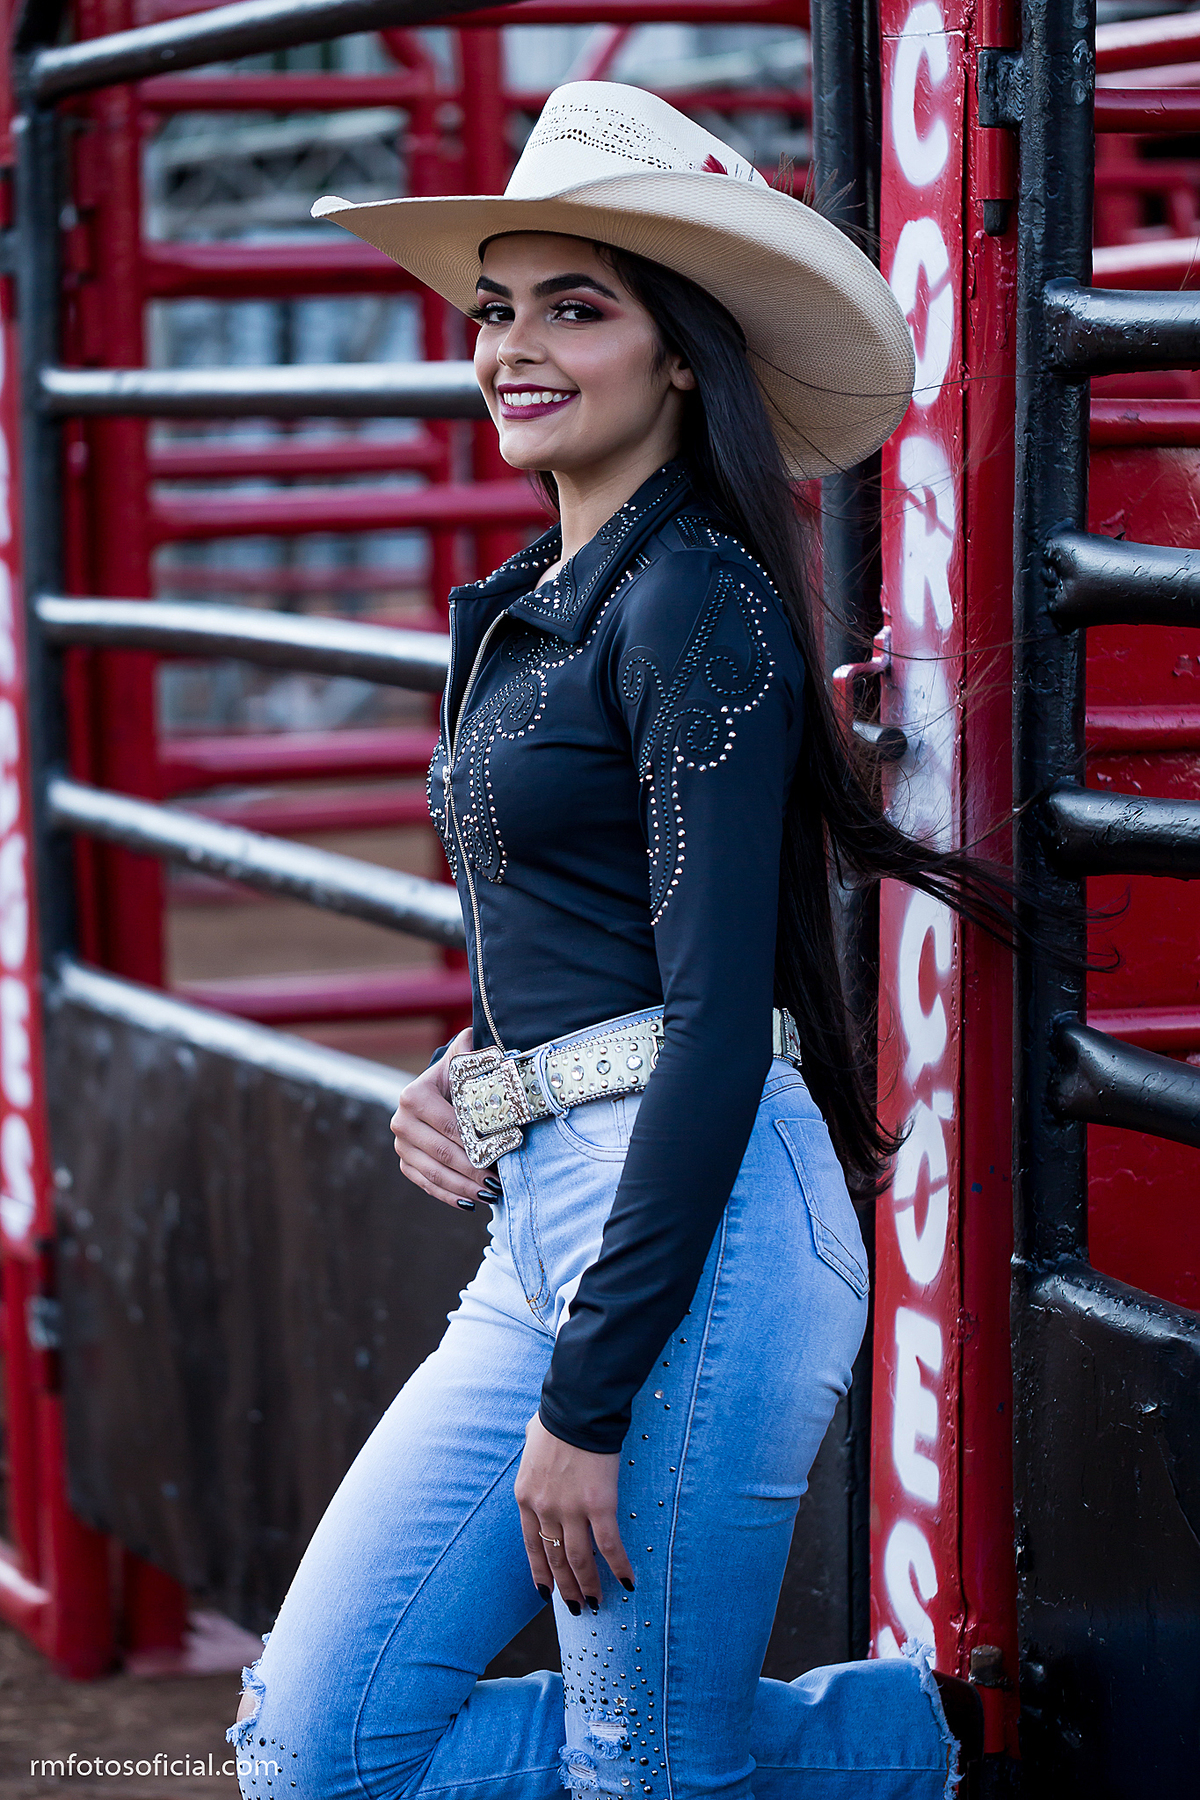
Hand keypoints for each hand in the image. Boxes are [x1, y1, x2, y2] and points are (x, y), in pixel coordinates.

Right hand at [390, 1027, 490, 1208]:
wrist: (439, 1089)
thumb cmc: (458, 1075)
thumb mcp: (463, 1059)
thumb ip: (473, 1050)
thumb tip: (487, 1042)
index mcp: (413, 1095)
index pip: (450, 1125)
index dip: (476, 1142)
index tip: (501, 1153)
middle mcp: (400, 1121)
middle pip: (443, 1153)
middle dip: (473, 1170)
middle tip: (498, 1183)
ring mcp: (401, 1145)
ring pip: (434, 1173)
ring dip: (463, 1187)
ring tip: (490, 1195)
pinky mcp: (404, 1162)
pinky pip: (426, 1184)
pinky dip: (448, 1195)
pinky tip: (469, 1203)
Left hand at [514, 1412, 634, 1612]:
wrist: (577, 1408)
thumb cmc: (557, 1417)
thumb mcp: (532, 1441)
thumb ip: (534, 1454)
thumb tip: (534, 1441)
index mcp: (526, 1496)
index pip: (531, 1545)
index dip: (540, 1571)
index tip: (545, 1592)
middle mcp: (545, 1509)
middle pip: (554, 1558)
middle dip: (565, 1587)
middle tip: (576, 1607)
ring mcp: (570, 1509)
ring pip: (578, 1559)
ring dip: (588, 1585)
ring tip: (596, 1602)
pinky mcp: (599, 1505)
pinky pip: (609, 1545)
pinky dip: (618, 1566)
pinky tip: (627, 1581)